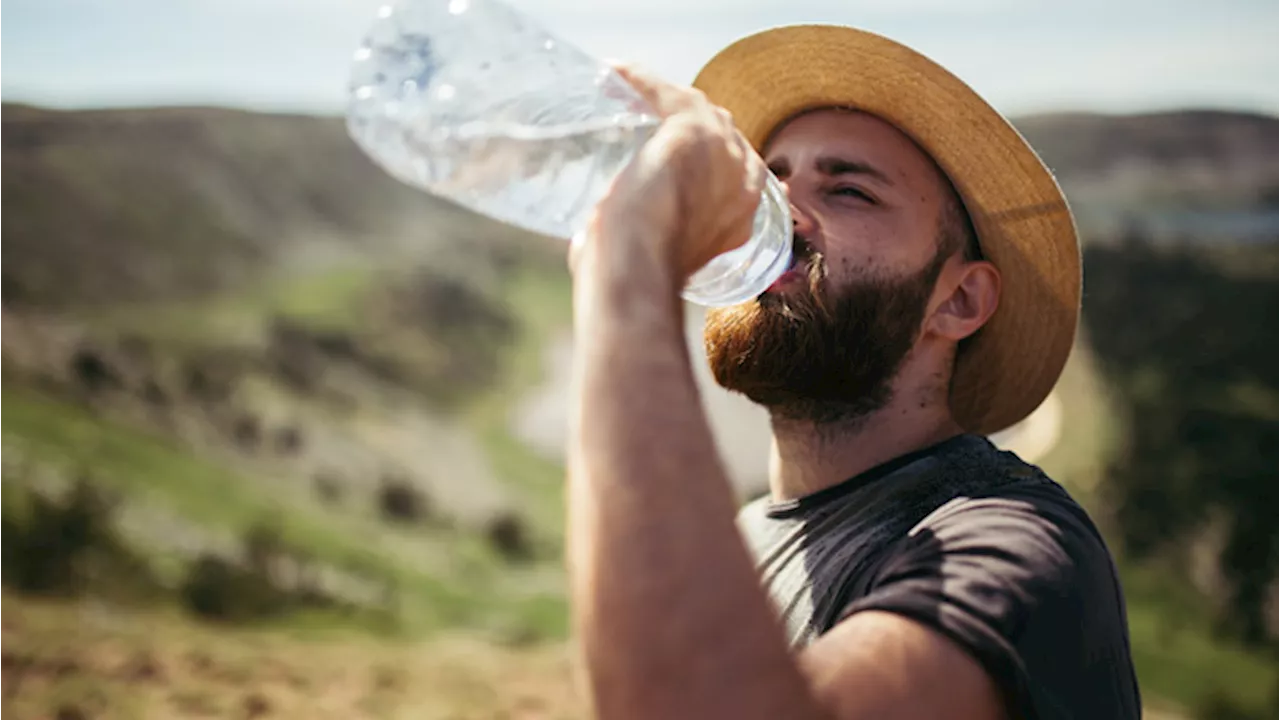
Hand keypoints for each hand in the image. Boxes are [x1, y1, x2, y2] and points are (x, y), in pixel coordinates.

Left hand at [572, 63, 767, 285]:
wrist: (638, 268)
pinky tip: (617, 73)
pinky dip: (643, 82)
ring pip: (702, 112)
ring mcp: (725, 155)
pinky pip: (670, 94)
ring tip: (638, 97)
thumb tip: (589, 245)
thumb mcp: (649, 264)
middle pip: (724, 137)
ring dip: (670, 102)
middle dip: (697, 129)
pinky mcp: (695, 130)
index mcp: (740, 221)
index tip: (678, 160)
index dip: (708, 162)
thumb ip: (639, 250)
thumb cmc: (634, 279)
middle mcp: (745, 186)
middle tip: (656, 127)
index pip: (733, 173)